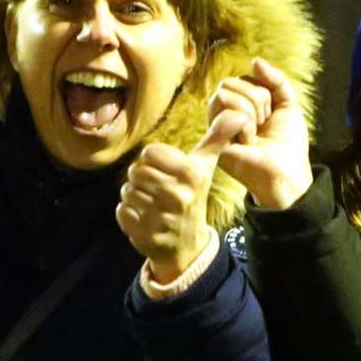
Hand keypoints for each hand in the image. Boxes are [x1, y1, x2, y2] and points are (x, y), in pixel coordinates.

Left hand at [117, 114, 243, 283]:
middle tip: (157, 190)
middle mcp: (178, 195)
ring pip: (127, 191)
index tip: (165, 172)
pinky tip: (144, 219)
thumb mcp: (205, 167)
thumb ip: (217, 139)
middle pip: (136, 171)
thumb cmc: (192, 196)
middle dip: (142, 179)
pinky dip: (128, 214)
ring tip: (152, 204)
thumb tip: (238, 115)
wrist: (186, 245)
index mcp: (191, 174)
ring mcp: (161, 217)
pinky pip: (122, 211)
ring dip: (135, 197)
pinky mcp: (145, 233)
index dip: (153, 161)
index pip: (149, 152)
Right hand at [209, 57, 311, 210]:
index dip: (262, 91)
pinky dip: (246, 126)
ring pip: (225, 94)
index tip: (271, 114)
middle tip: (263, 123)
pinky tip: (248, 143)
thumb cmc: (288, 144)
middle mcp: (223, 114)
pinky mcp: (214, 139)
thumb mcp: (287, 104)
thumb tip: (255, 61)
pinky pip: (226, 114)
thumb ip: (275, 80)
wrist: (287, 172)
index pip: (241, 78)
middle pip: (230, 82)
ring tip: (256, 133)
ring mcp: (216, 126)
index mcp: (238, 105)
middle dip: (256, 99)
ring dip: (250, 112)